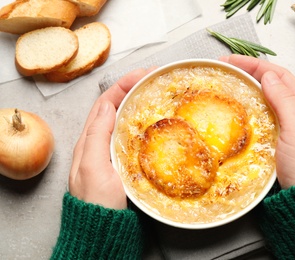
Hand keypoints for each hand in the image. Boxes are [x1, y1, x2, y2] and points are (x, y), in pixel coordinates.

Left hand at [69, 68, 154, 208]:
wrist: (103, 231)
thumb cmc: (97, 202)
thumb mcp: (93, 167)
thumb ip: (97, 137)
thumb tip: (105, 107)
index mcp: (90, 141)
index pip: (104, 104)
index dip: (121, 85)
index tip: (141, 74)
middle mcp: (101, 144)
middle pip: (116, 109)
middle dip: (132, 90)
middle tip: (154, 80)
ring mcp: (114, 154)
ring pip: (126, 122)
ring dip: (139, 105)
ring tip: (157, 95)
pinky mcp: (126, 165)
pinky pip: (134, 138)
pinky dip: (144, 126)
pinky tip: (156, 124)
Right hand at [220, 54, 294, 188]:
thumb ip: (285, 101)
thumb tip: (268, 76)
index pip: (279, 76)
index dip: (255, 65)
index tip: (231, 61)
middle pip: (272, 84)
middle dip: (249, 72)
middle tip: (225, 69)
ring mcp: (286, 127)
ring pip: (265, 99)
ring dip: (248, 88)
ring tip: (229, 83)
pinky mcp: (276, 141)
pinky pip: (261, 117)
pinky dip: (249, 108)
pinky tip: (239, 108)